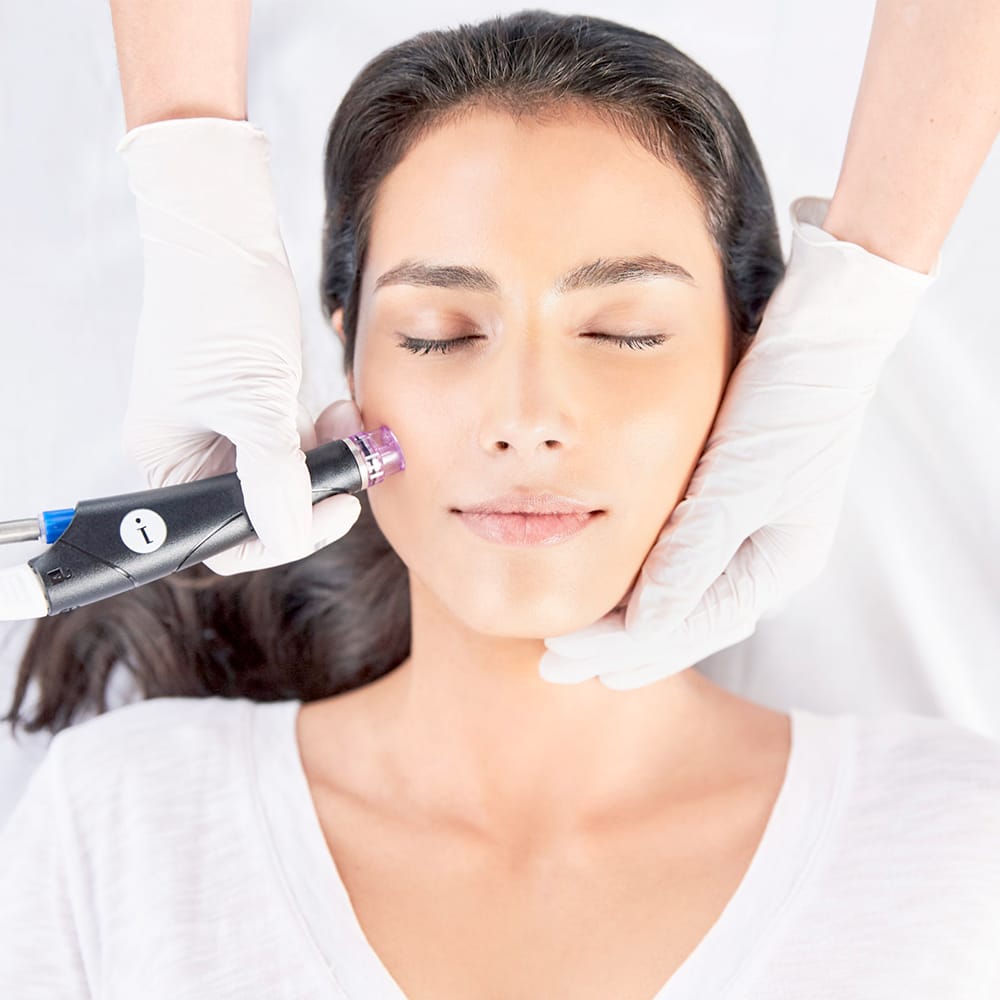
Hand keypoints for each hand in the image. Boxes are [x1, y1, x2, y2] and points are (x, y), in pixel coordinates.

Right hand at [117, 117, 360, 574]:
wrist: (228, 234)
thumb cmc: (221, 305)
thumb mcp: (252, 397)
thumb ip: (273, 473)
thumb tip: (291, 538)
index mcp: (169, 462)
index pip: (221, 537)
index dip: (279, 537)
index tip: (335, 510)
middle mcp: (195, 454)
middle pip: (262, 510)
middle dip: (313, 491)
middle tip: (356, 468)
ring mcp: (227, 431)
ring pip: (289, 479)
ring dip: (328, 461)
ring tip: (350, 427)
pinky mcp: (258, 407)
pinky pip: (299, 445)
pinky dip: (326, 435)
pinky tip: (340, 410)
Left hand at [539, 196, 940, 688]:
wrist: (820, 340)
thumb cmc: (785, 405)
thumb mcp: (740, 480)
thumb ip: (693, 555)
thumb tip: (644, 625)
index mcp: (777, 568)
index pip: (687, 627)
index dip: (623, 647)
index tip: (563, 656)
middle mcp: (765, 564)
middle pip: (683, 625)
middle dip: (618, 648)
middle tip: (553, 666)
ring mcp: (752, 539)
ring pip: (682, 602)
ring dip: (629, 625)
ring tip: (575, 645)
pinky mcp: (734, 509)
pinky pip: (683, 568)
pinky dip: (645, 588)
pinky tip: (613, 595)